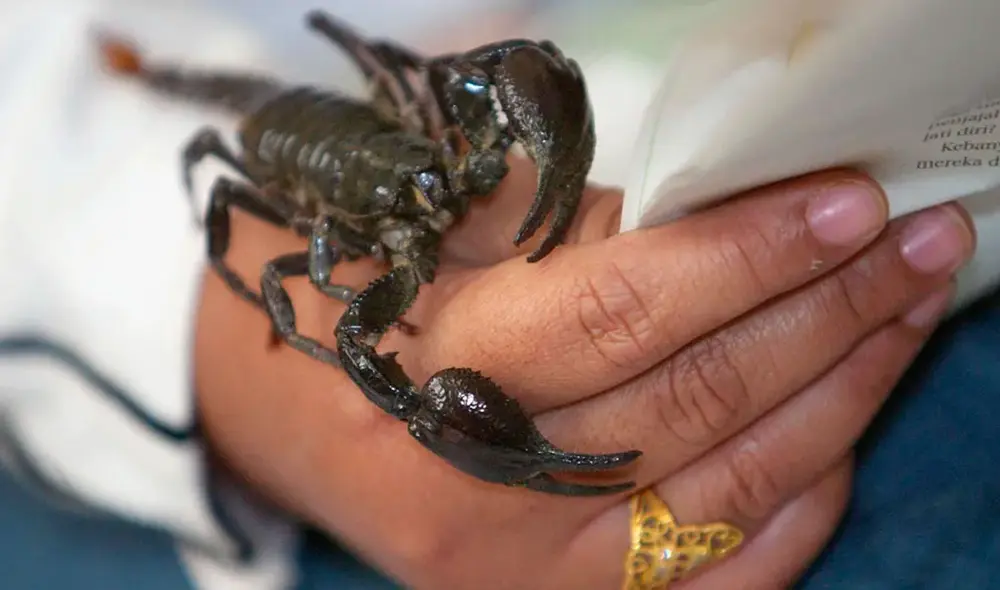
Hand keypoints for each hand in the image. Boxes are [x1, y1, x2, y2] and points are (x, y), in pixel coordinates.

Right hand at [193, 162, 974, 589]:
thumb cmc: (359, 306)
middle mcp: (485, 488)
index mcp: (440, 368)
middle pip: (695, 399)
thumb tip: (720, 212)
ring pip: (726, 490)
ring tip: (905, 317)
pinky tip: (846, 434)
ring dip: (838, 397)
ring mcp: (529, 573)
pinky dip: (798, 511)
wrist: (285, 419)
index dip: (748, 255)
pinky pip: (715, 584)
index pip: (626, 309)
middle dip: (825, 314)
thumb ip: (565, 225)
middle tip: (914, 247)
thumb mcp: (432, 238)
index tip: (846, 204)